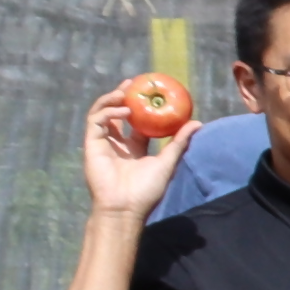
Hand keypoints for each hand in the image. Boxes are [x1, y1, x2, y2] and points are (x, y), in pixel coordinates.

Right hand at [82, 84, 193, 213]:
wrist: (126, 207)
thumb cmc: (147, 190)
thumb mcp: (167, 161)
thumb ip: (179, 142)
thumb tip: (197, 123)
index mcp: (134, 148)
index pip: (136, 122)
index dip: (141, 106)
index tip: (150, 92)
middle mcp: (117, 143)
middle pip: (116, 113)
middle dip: (122, 96)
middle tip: (133, 83)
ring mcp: (103, 143)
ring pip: (102, 112)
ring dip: (111, 99)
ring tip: (125, 91)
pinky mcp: (91, 144)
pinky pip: (96, 121)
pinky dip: (108, 112)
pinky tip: (123, 111)